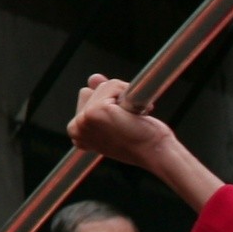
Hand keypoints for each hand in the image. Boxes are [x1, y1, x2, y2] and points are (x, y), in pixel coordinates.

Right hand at [69, 75, 183, 179]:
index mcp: (76, 133)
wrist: (157, 153)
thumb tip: (93, 77)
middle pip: (88, 91)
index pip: (85, 99)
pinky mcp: (97, 111)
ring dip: (121, 97)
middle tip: (127, 121)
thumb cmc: (141, 142)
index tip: (120, 121)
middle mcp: (75, 128)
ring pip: (102, 87)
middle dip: (111, 100)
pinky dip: (128, 92)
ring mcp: (84, 119)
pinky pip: (113, 85)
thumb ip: (99, 98)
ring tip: (133, 119)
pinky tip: (136, 112)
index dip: (107, 105)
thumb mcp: (116, 120)